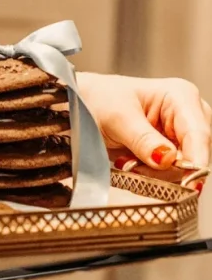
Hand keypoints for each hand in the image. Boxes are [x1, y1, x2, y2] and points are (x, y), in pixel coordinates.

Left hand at [76, 72, 211, 168]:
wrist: (81, 103)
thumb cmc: (99, 99)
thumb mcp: (117, 118)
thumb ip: (143, 140)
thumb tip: (167, 159)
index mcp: (180, 96)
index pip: (198, 134)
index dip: (196, 161)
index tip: (189, 183)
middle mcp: (187, 114)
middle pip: (194, 154)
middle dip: (167, 168)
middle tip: (134, 166)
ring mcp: (179, 133)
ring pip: (182, 167)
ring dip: (154, 172)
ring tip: (126, 161)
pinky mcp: (169, 149)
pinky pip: (168, 171)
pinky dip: (149, 173)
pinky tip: (129, 162)